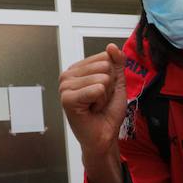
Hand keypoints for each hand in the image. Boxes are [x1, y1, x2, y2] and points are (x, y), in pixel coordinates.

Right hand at [60, 45, 128, 182]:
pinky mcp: (67, 98)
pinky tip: (91, 110)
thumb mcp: (117, 83)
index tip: (103, 92)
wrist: (104, 136)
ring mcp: (65, 86)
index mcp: (77, 69)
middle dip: (109, 87)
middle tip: (99, 101)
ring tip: (95, 106)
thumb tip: (112, 46)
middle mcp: (68, 75)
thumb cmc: (107, 113)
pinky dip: (100, 102)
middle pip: (104, 66)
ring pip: (102, 79)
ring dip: (104, 96)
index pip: (105, 57)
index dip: (111, 77)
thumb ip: (117, 63)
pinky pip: (96, 89)